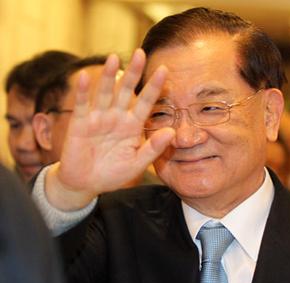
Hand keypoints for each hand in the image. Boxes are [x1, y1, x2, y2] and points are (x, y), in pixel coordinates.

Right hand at [45, 49, 174, 210]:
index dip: (154, 87)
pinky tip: (84, 76)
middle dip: (133, 73)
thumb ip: (153, 148)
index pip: (146, 103)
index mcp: (133, 126)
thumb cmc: (113, 173)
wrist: (86, 184)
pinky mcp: (81, 124)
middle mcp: (117, 117)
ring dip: (109, 76)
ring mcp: (98, 118)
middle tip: (141, 53)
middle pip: (126, 91)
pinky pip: (83, 105)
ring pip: (105, 93)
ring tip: (114, 57)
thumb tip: (171, 131)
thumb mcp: (137, 163)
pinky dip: (83, 91)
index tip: (165, 70)